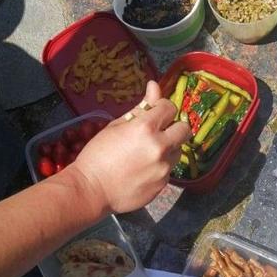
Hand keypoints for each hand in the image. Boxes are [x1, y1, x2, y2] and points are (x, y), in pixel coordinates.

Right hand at [71, 81, 190, 213]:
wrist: (91, 190)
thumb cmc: (98, 155)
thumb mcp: (116, 126)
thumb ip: (140, 108)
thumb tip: (154, 86)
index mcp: (146, 128)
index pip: (170, 108)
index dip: (162, 108)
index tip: (154, 113)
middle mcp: (160, 147)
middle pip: (184, 129)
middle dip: (174, 127)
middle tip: (159, 133)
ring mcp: (163, 168)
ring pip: (178, 151)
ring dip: (167, 149)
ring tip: (146, 154)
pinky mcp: (163, 185)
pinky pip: (168, 170)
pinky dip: (159, 167)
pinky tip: (141, 171)